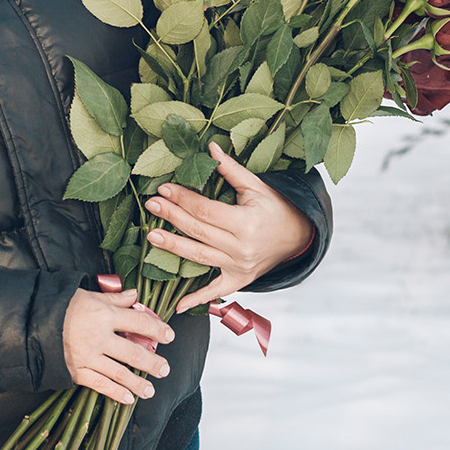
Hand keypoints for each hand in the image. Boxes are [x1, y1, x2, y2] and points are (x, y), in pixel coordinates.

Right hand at [61, 286, 174, 404]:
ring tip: (151, 390)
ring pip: (120, 373)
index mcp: (104, 316)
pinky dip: (115, 393)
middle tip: (164, 369)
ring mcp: (88, 357)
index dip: (157, 329)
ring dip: (138, 383)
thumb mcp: (88, 296)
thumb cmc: (61, 306)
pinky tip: (128, 398)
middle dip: (152, 362)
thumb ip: (114, 299)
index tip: (169, 336)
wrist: (31, 323)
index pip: (139, 323)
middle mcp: (99, 338)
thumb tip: (134, 295)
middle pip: (133, 353)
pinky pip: (100, 385)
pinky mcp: (76, 371)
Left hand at [145, 141, 314, 315]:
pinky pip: (215, 290)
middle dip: (172, 217)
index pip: (206, 210)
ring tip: (152, 237)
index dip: (183, 198)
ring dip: (173, 247)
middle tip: (151, 205)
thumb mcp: (256, 187)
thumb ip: (230, 169)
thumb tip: (210, 146)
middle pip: (199, 231)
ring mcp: (239, 267)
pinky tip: (178, 304)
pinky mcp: (239, 280)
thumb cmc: (276, 208)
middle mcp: (241, 247)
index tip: (164, 188)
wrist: (298, 237)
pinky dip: (197, 299)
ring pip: (199, 257)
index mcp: (246, 222)